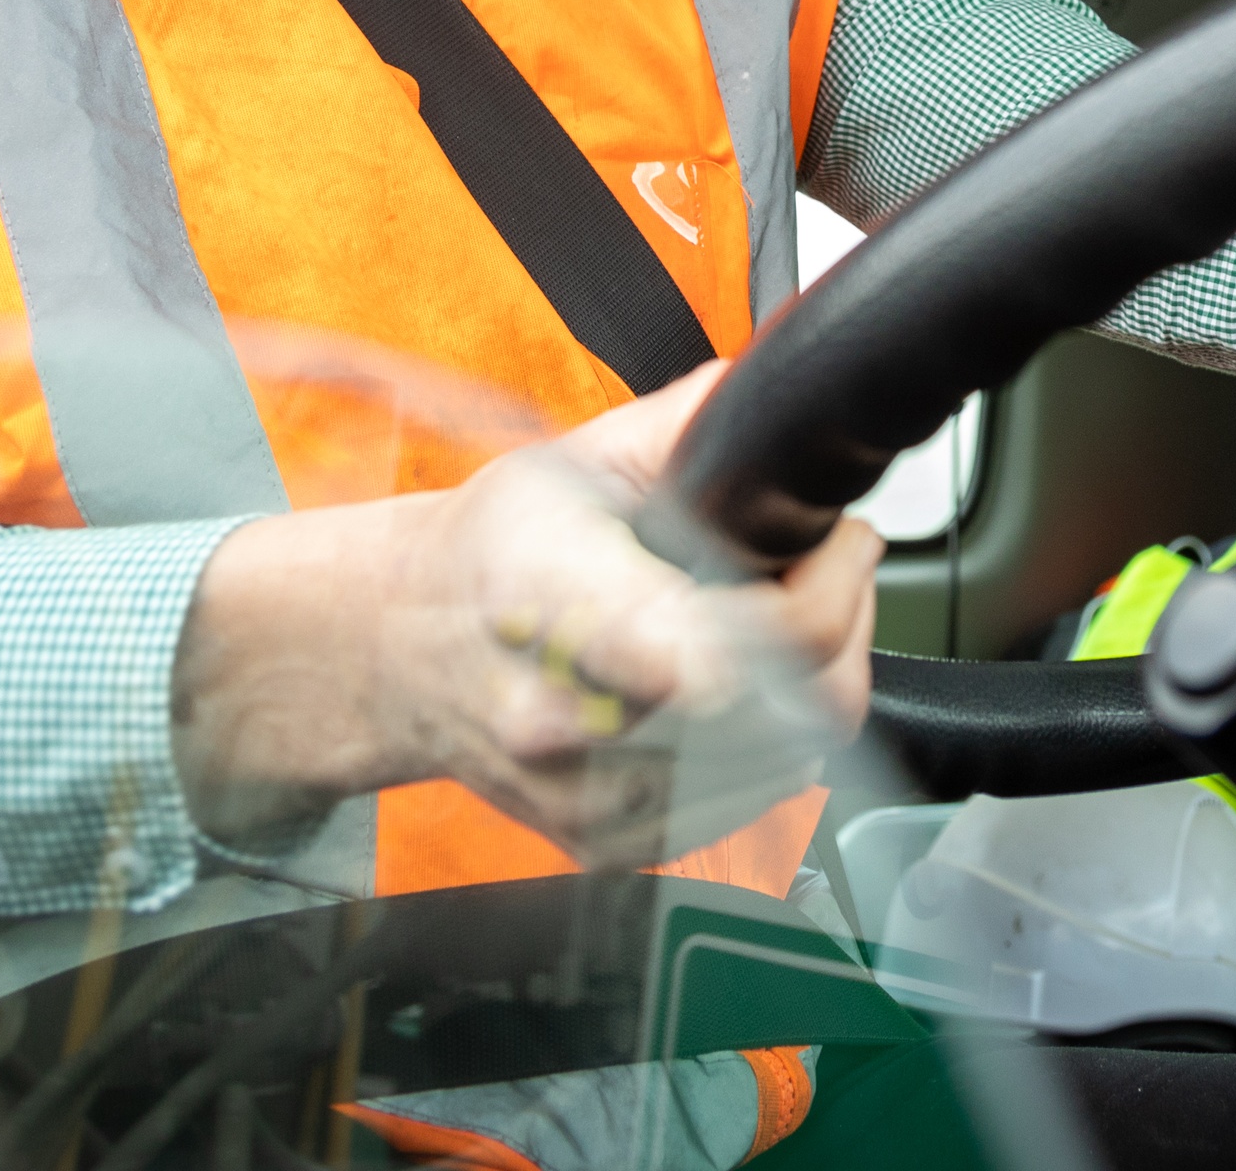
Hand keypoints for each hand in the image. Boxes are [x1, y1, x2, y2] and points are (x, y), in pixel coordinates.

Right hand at [168, 362, 881, 857]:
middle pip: (787, 704)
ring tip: (773, 618)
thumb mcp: (576, 458)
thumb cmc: (486, 555)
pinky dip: (777, 740)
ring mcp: (592, 800)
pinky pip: (756, 804)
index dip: (814, 599)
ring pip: (791, 759)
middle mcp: (571, 725)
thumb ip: (688, 425)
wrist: (395, 653)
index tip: (836, 538)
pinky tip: (741, 684)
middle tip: (822, 562)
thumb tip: (772, 390)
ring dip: (817, 681)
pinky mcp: (612, 846)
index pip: (712, 657)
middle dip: (840, 618)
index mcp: (562, 608)